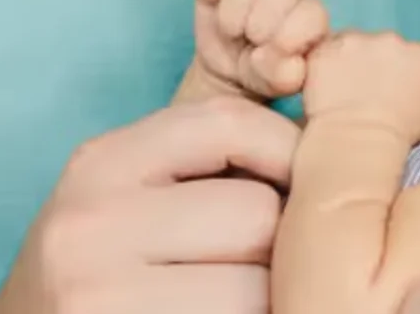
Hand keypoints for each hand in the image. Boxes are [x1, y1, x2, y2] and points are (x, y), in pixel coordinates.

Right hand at [0, 97, 298, 313]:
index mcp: (102, 164)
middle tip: (265, 262)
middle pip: (256, 213)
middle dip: (280, 239)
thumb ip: (206, 160)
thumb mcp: (130, 196)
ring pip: (258, 284)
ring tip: (245, 296)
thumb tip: (326, 138)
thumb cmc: (103, 270)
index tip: (302, 185)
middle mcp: (92, 224)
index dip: (289, 150)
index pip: (230, 123)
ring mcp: (102, 294)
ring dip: (270, 294)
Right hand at [187, 0, 329, 100]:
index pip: (310, 16)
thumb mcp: (275, 83)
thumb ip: (283, 75)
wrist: (229, 74)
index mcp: (312, 17)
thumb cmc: (263, 76)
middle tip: (252, 48)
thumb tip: (289, 63)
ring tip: (234, 36)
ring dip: (233, 19)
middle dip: (260, 30)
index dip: (288, 41)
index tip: (273, 59)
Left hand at [302, 30, 419, 139]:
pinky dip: (322, 67)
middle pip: (379, 46)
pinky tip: (322, 88)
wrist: (362, 142)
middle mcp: (393, 40)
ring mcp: (358, 41)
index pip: (408, 56)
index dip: (394, 73)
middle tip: (360, 92)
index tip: (385, 91)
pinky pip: (323, 52)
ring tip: (339, 91)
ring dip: (345, 61)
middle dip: (371, 63)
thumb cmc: (401, 137)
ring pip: (350, 44)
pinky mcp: (327, 49)